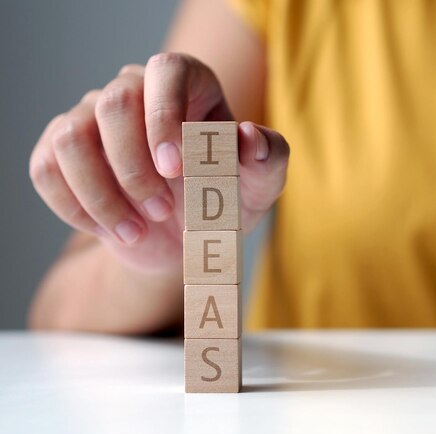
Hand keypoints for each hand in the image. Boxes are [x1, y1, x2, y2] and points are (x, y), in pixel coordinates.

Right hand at [30, 53, 288, 272]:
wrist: (184, 237)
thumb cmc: (223, 200)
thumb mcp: (257, 186)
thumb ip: (267, 158)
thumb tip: (249, 136)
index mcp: (187, 85)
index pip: (167, 72)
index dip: (166, 116)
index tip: (175, 168)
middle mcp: (134, 91)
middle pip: (113, 103)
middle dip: (135, 168)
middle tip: (162, 210)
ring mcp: (91, 119)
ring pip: (71, 138)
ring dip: (102, 195)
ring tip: (136, 231)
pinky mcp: (60, 152)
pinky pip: (46, 170)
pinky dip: (75, 208)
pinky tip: (109, 228)